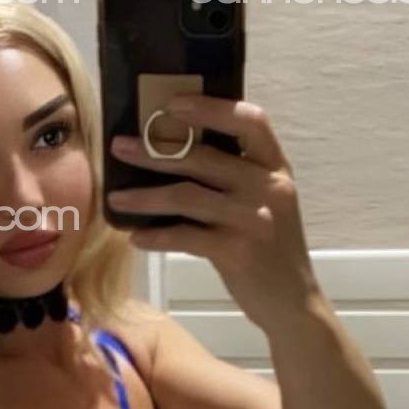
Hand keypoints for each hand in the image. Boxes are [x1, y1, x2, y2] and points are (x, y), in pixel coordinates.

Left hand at [108, 93, 320, 329]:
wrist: (292, 304)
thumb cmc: (270, 251)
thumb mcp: (265, 204)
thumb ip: (237, 178)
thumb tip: (176, 155)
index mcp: (275, 168)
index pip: (250, 120)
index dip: (210, 107)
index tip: (172, 103)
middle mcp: (268, 187)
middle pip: (203, 156)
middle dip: (154, 150)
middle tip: (119, 146)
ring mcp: (253, 219)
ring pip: (186, 195)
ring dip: (144, 195)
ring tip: (115, 197)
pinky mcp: (236, 252)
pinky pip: (185, 236)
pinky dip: (156, 236)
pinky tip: (135, 237)